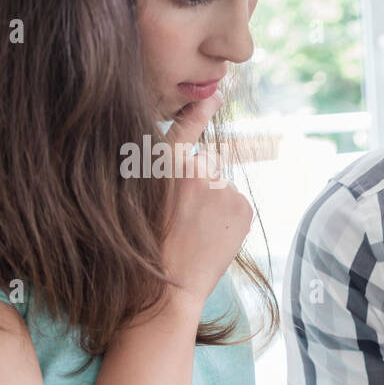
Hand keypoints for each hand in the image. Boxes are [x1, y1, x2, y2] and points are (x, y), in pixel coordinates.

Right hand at [159, 93, 253, 311]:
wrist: (164, 289)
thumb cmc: (144, 248)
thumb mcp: (140, 200)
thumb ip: (165, 173)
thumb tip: (200, 161)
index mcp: (163, 162)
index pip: (185, 126)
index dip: (201, 110)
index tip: (217, 95)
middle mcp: (196, 166)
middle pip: (205, 167)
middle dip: (198, 187)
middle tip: (182, 220)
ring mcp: (223, 185)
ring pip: (221, 189)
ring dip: (213, 205)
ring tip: (194, 233)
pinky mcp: (242, 205)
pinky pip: (236, 206)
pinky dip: (228, 219)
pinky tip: (211, 239)